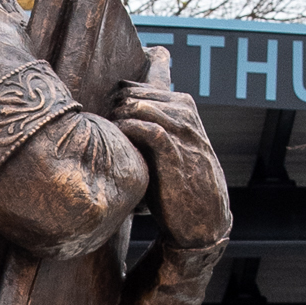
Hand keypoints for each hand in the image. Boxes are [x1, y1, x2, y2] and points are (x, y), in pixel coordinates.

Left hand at [111, 48, 231, 251]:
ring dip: (116, 121)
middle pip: (134, 94)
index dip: (115, 100)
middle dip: (112, 109)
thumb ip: (149, 126)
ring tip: (107, 141)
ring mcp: (182, 131)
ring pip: (138, 107)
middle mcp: (184, 112)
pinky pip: (145, 129)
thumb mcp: (168, 147)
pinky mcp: (175, 152)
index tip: (104, 119)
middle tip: (102, 133)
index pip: (139, 86)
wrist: (203, 218)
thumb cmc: (178, 182)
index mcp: (183, 106)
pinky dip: (126, 133)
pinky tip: (117, 146)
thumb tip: (112, 111)